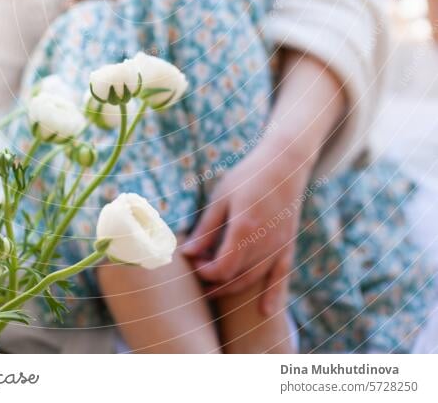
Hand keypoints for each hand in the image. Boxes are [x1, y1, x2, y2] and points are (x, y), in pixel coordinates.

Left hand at [182, 141, 311, 313]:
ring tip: (215, 288)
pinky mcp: (288, 245)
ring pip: (255, 279)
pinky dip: (273, 295)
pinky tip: (265, 311)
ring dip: (234, 288)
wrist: (284, 164)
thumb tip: (187, 253)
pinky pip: (281, 276)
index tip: (194, 261)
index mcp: (244, 229)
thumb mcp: (221, 198)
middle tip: (200, 273)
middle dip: (215, 281)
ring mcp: (279, 246)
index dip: (205, 271)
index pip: (222, 267)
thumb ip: (206, 229)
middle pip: (237, 277)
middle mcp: (264, 242)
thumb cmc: (248, 176)